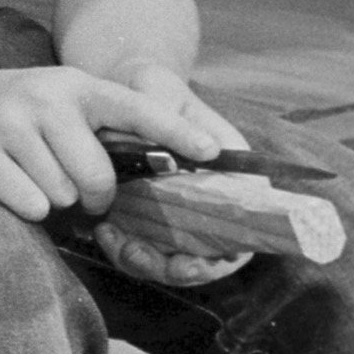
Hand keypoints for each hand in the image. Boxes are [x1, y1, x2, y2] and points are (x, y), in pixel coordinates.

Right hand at [0, 60, 221, 223]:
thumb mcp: (53, 100)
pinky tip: (6, 182)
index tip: (212, 154)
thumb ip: (96, 126)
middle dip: (93, 196)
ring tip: (28, 173)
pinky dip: (25, 205)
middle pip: (98, 177)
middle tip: (73, 188)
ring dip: (52, 198)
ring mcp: (10, 123)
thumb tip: (150, 172)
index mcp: (74, 86)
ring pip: (63, 196)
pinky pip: (30, 204)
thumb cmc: (7, 109)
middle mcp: (45, 99)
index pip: (135, 108)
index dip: (176, 133)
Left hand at [90, 62, 254, 284]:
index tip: (198, 258)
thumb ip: (177, 117)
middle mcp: (212, 195)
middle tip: (145, 257)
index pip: (248, 223)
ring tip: (117, 241)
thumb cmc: (149, 86)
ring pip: (177, 257)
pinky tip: (105, 232)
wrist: (119, 87)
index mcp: (229, 167)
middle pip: (212, 253)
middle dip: (180, 266)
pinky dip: (127, 249)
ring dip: (149, 261)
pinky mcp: (152, 216)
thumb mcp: (160, 88)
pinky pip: (146, 247)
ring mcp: (182, 210)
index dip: (228, 251)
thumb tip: (207, 149)